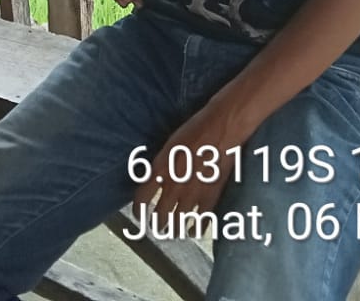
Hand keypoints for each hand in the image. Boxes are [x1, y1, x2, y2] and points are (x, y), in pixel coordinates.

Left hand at [133, 101, 249, 219]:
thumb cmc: (195, 130)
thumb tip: (154, 180)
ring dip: (174, 228)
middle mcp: (173, 186)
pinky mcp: (211, 197)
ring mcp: (192, 194)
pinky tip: (194, 230)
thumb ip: (161, 166)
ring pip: (178, 223)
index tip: (139, 215)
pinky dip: (196, 228)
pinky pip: (201, 221)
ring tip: (172, 231)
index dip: (138, 210)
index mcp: (160, 170)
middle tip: (156, 225)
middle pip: (159, 217)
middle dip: (157, 223)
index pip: (141, 199)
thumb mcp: (170, 146)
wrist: (221, 128)